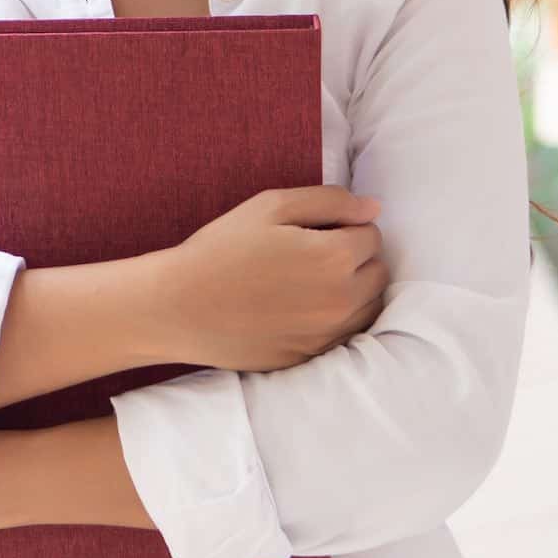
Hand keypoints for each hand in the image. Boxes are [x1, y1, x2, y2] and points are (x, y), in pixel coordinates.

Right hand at [157, 186, 389, 371]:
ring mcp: (329, 334)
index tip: (310, 229)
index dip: (343, 225)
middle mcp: (341, 300)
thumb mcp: (270, 206)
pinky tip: (301, 305)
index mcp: (334, 257)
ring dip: (351, 288)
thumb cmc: (221, 248)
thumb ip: (330, 201)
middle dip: (353, 256)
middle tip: (308, 251)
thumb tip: (374, 208)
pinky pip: (347, 334)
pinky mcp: (313, 356)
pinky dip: (336, 317)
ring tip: (307, 279)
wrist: (179, 306)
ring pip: (369, 305)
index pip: (371, 233)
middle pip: (377, 270)